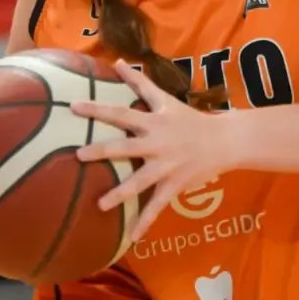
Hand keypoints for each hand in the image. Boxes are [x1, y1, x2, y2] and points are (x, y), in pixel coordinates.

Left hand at [72, 61, 238, 241]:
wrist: (224, 140)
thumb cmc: (190, 119)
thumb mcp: (165, 99)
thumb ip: (140, 82)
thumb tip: (117, 62)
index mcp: (152, 122)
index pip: (120, 112)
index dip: (97, 109)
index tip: (74, 106)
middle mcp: (157, 143)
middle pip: (125, 147)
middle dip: (102, 151)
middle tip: (79, 155)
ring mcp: (166, 166)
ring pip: (140, 181)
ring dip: (120, 193)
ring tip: (100, 204)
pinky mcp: (175, 185)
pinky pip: (158, 206)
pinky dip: (146, 221)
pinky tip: (133, 237)